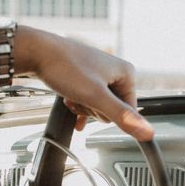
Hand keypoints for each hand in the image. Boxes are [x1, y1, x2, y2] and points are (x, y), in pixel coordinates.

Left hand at [13, 25, 153, 141]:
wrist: (37, 52)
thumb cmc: (65, 67)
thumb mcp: (95, 97)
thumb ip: (122, 116)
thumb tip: (147, 133)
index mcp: (126, 73)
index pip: (129, 110)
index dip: (109, 114)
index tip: (94, 105)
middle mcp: (115, 72)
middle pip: (112, 109)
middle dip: (93, 109)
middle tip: (80, 98)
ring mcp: (100, 73)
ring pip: (96, 105)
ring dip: (82, 105)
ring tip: (71, 95)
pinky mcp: (85, 76)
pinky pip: (87, 99)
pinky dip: (77, 104)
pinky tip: (69, 103)